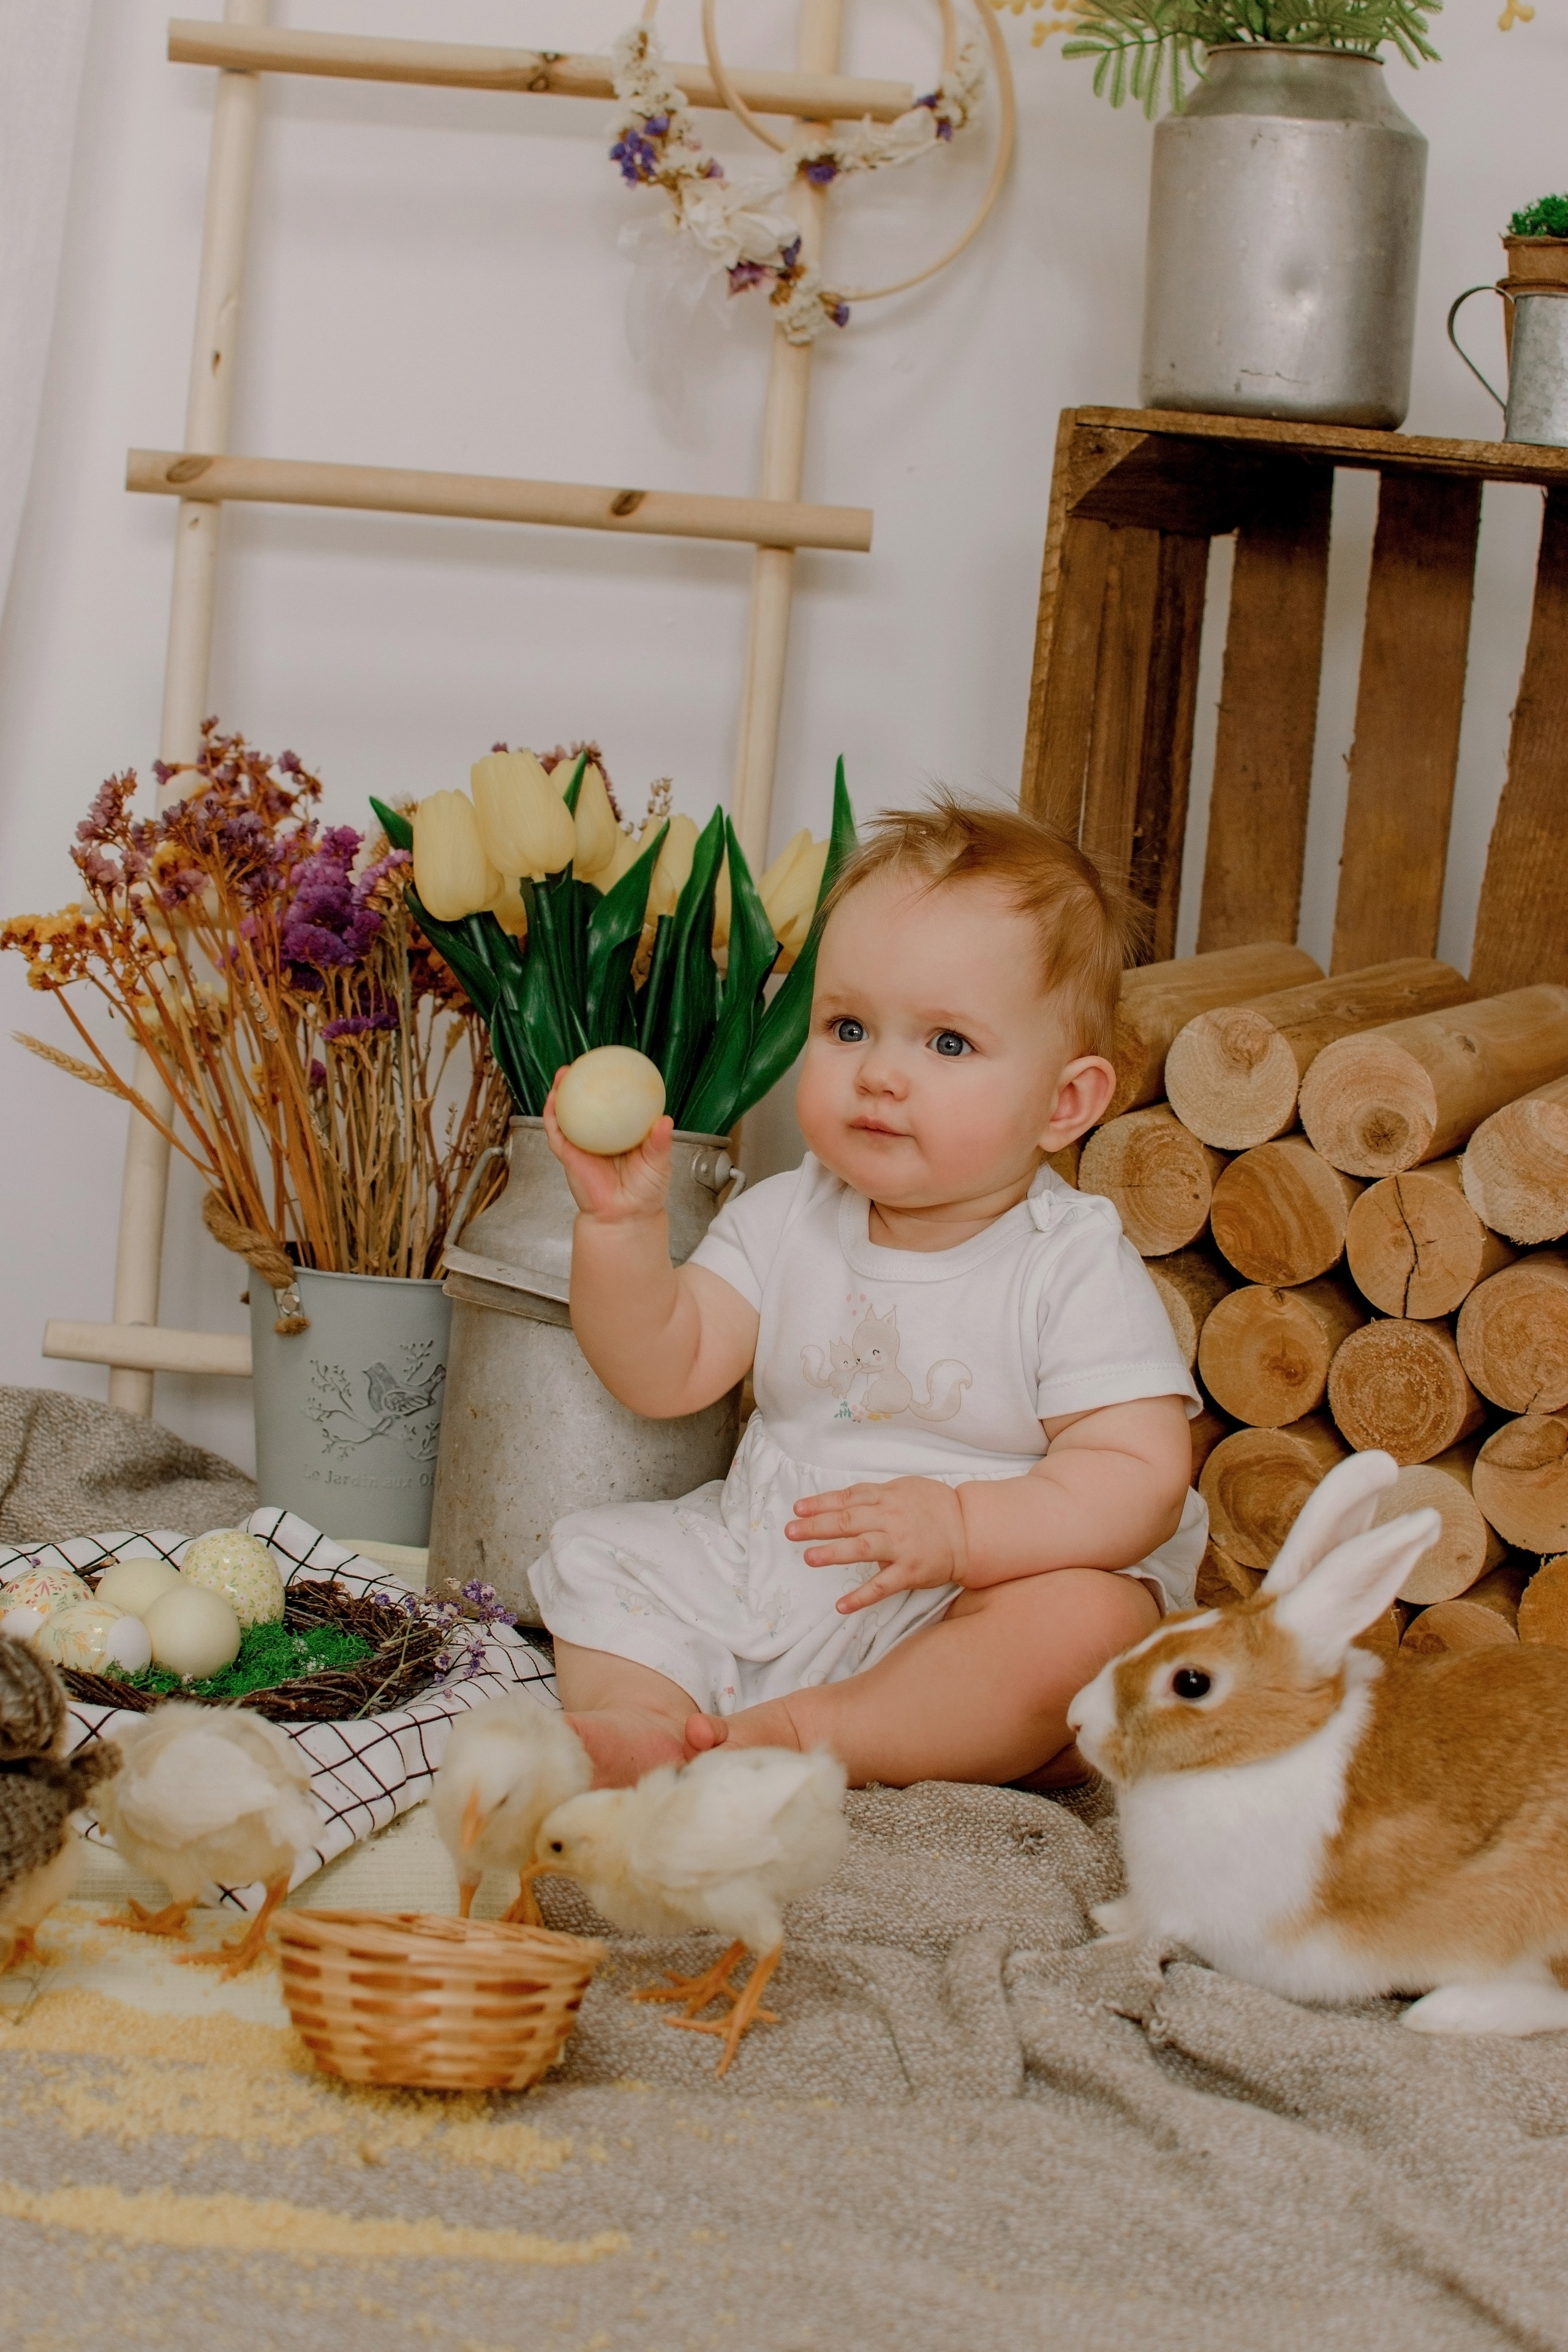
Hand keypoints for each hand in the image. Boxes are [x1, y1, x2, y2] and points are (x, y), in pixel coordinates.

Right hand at [542, 1076, 672, 1223]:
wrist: (625, 1216)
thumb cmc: (645, 1191)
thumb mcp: (658, 1162)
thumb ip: (660, 1142)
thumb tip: (665, 1120)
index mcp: (621, 1133)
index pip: (616, 1104)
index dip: (612, 1085)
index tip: (613, 1065)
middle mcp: (600, 1135)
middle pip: (587, 1105)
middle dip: (582, 1083)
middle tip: (584, 1062)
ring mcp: (582, 1143)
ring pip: (567, 1114)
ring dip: (561, 1093)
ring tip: (563, 1074)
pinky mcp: (567, 1154)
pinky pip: (557, 1131)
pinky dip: (552, 1115)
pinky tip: (554, 1100)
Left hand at [787, 1478, 968, 1613]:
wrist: (971, 1529)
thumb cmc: (936, 1508)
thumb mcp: (905, 1490)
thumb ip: (876, 1497)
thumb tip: (844, 1505)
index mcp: (888, 1498)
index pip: (847, 1499)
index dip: (820, 1503)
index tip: (797, 1508)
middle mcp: (892, 1519)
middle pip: (847, 1521)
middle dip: (816, 1526)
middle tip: (791, 1531)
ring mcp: (901, 1546)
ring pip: (862, 1548)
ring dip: (833, 1553)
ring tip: (809, 1557)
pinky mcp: (911, 1571)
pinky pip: (883, 1586)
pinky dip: (861, 1596)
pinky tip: (841, 1605)